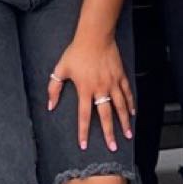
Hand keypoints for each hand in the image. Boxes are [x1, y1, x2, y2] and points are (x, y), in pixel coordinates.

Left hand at [48, 36, 134, 151]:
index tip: (84, 145)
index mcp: (85, 89)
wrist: (95, 36)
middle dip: (109, 133)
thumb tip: (50, 106)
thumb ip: (54, 88)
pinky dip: (131, 103)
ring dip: (125, 122)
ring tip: (128, 135)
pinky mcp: (120, 76)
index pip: (84, 116)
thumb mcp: (61, 69)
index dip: (84, 132)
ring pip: (120, 107)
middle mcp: (100, 89)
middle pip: (106, 116)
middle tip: (113, 147)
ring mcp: (112, 83)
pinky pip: (127, 93)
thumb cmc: (76, 52)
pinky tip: (133, 113)